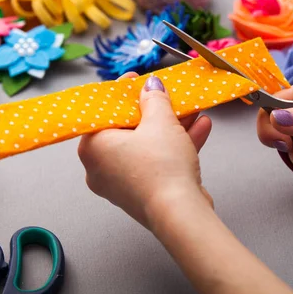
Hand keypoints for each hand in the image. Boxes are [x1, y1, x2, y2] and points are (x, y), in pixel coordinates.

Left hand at [78, 72, 213, 228]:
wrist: (180, 212)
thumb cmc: (161, 168)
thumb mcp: (160, 121)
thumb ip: (154, 99)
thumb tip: (151, 86)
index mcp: (93, 147)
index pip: (105, 112)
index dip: (124, 94)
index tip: (138, 81)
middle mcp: (101, 168)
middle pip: (129, 129)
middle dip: (155, 111)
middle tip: (168, 96)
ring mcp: (123, 183)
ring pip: (147, 146)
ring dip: (172, 127)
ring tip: (192, 110)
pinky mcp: (145, 193)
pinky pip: (157, 162)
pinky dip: (176, 146)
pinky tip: (199, 129)